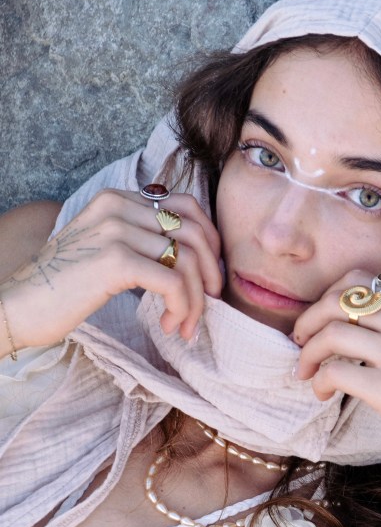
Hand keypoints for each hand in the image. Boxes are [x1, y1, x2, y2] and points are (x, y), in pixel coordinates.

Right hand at [1, 188, 222, 349]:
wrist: (22, 304)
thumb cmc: (64, 286)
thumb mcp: (104, 249)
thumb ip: (139, 241)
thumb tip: (190, 258)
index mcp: (118, 200)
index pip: (186, 207)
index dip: (210, 242)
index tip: (209, 277)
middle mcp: (119, 208)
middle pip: (194, 231)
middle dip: (211, 272)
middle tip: (208, 304)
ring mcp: (117, 232)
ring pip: (188, 261)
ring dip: (196, 300)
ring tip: (184, 325)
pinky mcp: (116, 261)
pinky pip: (173, 282)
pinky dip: (181, 308)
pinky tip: (169, 325)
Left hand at [292, 271, 380, 496]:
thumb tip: (360, 337)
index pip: (359, 281)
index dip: (327, 298)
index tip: (318, 322)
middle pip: (337, 300)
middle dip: (309, 320)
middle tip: (300, 344)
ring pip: (331, 332)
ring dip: (309, 353)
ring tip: (307, 374)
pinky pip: (336, 371)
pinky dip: (319, 382)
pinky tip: (323, 395)